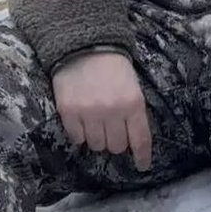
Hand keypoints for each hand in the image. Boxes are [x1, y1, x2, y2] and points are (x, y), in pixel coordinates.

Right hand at [51, 52, 152, 171]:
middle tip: (112, 129)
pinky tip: (82, 121)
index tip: (142, 165)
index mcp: (133, 103)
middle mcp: (112, 111)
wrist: (85, 45)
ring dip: (97, 138)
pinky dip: (80, 134)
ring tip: (96, 122)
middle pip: (116, 146)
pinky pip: (77, 138)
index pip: (140, 139)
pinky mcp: (68, 112)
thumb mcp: (133, 86)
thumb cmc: (113, 67)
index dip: (142, 156)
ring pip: (96, 145)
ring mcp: (89, 112)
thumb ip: (133, 112)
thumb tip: (132, 140)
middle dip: (116, 142)